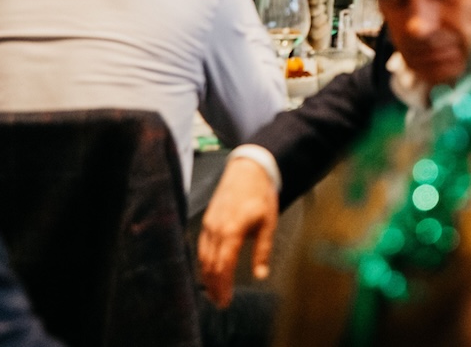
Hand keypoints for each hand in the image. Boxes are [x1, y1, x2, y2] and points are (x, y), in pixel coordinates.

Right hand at [198, 156, 280, 306]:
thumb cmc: (260, 194)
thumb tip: (260, 274)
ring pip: (202, 257)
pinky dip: (203, 262)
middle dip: (213, 286)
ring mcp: (209, 224)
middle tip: (219, 302)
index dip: (223, 286)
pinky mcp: (207, 220)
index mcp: (232, 230)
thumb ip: (262, 250)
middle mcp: (216, 229)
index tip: (226, 301)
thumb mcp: (269, 223)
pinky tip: (208, 270)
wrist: (248, 169)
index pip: (223, 266)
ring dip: (206, 277)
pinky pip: (201, 246)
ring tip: (213, 292)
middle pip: (210, 265)